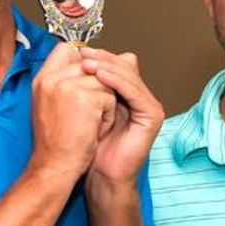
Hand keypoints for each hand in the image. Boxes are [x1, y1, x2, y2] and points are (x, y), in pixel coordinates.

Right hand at [30, 42, 114, 184]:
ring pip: (104, 81)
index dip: (84, 62)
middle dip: (98, 87)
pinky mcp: (84, 98)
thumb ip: (72, 81)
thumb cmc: (57, 143)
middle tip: (88, 113)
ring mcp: (66, 86)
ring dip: (104, 103)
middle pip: (91, 64)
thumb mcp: (56, 106)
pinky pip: (109, 98)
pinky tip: (93, 130)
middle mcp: (51, 79)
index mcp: (42, 79)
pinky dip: (107, 117)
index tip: (87, 84)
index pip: (66, 49)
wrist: (54, 167)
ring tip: (90, 123)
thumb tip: (101, 63)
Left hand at [79, 47, 163, 187]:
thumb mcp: (83, 110)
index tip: (76, 51)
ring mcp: (149, 106)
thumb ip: (83, 88)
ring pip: (129, 76)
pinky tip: (100, 76)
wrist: (101, 175)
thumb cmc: (89, 146)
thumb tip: (72, 61)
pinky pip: (135, 92)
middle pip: (124, 67)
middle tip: (82, 52)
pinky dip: (117, 82)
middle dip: (102, 58)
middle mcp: (140, 97)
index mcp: (126, 94)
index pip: (115, 66)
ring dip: (107, 66)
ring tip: (87, 62)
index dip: (98, 56)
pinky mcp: (152, 116)